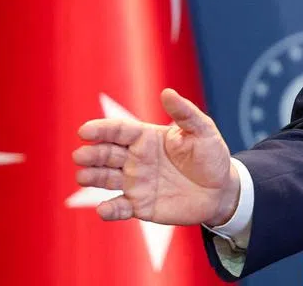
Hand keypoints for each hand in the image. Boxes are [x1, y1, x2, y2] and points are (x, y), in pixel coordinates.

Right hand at [73, 88, 239, 226]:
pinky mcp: (140, 205)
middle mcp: (136, 159)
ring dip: (93, 177)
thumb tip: (167, 92)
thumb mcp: (203, 130)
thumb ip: (185, 113)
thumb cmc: (211, 155)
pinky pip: (120, 207)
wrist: (221, 190)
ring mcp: (136, 182)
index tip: (84, 131)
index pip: (120, 131)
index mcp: (148, 138)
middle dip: (92, 154)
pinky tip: (104, 209)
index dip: (101, 130)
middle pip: (107, 154)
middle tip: (81, 156)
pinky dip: (110, 209)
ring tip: (83, 176)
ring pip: (107, 179)